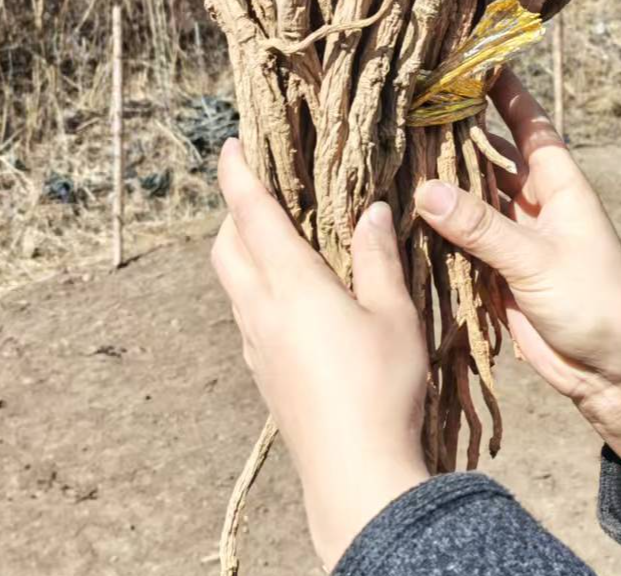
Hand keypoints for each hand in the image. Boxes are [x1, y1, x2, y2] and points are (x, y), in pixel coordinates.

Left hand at [212, 140, 428, 569]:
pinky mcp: (263, 375)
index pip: (252, 214)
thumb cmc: (382, 387)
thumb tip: (371, 211)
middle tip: (262, 189)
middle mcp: (261, 310)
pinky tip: (292, 297)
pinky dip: (256, 287)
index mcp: (291, 285)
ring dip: (244, 250)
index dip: (238, 175)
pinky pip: (247, 315)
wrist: (356, 475)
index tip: (232, 144)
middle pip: (226, 247)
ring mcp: (256, 347)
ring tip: (278, 236)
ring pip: (233, 282)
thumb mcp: (394, 315)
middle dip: (235, 211)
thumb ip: (377, 258)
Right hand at [414, 69, 620, 494]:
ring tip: (393, 150)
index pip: (528, 124)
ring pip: (471, 197)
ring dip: (441, 179)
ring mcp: (515, 237)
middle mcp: (534, 203)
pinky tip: (401, 209)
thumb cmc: (595, 305)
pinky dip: (436, 224)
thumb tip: (425, 189)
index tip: (473, 58)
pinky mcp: (498, 271)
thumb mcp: (538, 261)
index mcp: (559, 186)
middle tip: (408, 105)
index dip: (504, 92)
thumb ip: (482, 227)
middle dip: (456, 132)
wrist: (613, 375)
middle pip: (490, 156)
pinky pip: (462, 238)